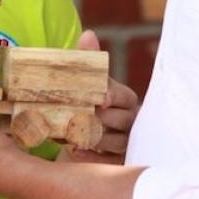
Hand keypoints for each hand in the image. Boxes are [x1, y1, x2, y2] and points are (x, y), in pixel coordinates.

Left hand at [71, 30, 139, 163]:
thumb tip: (89, 34)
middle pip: (119, 119)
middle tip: (76, 116)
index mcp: (126, 99)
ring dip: (89, 137)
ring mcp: (126, 143)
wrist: (80, 139)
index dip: (111, 95)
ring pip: (112, 141)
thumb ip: (87, 60)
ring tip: (68, 133)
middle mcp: (131, 121)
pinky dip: (88, 154)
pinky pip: (105, 161)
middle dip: (96, 118)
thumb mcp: (87, 83)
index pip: (123, 95)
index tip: (99, 98)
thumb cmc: (86, 104)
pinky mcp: (117, 163)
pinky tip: (74, 150)